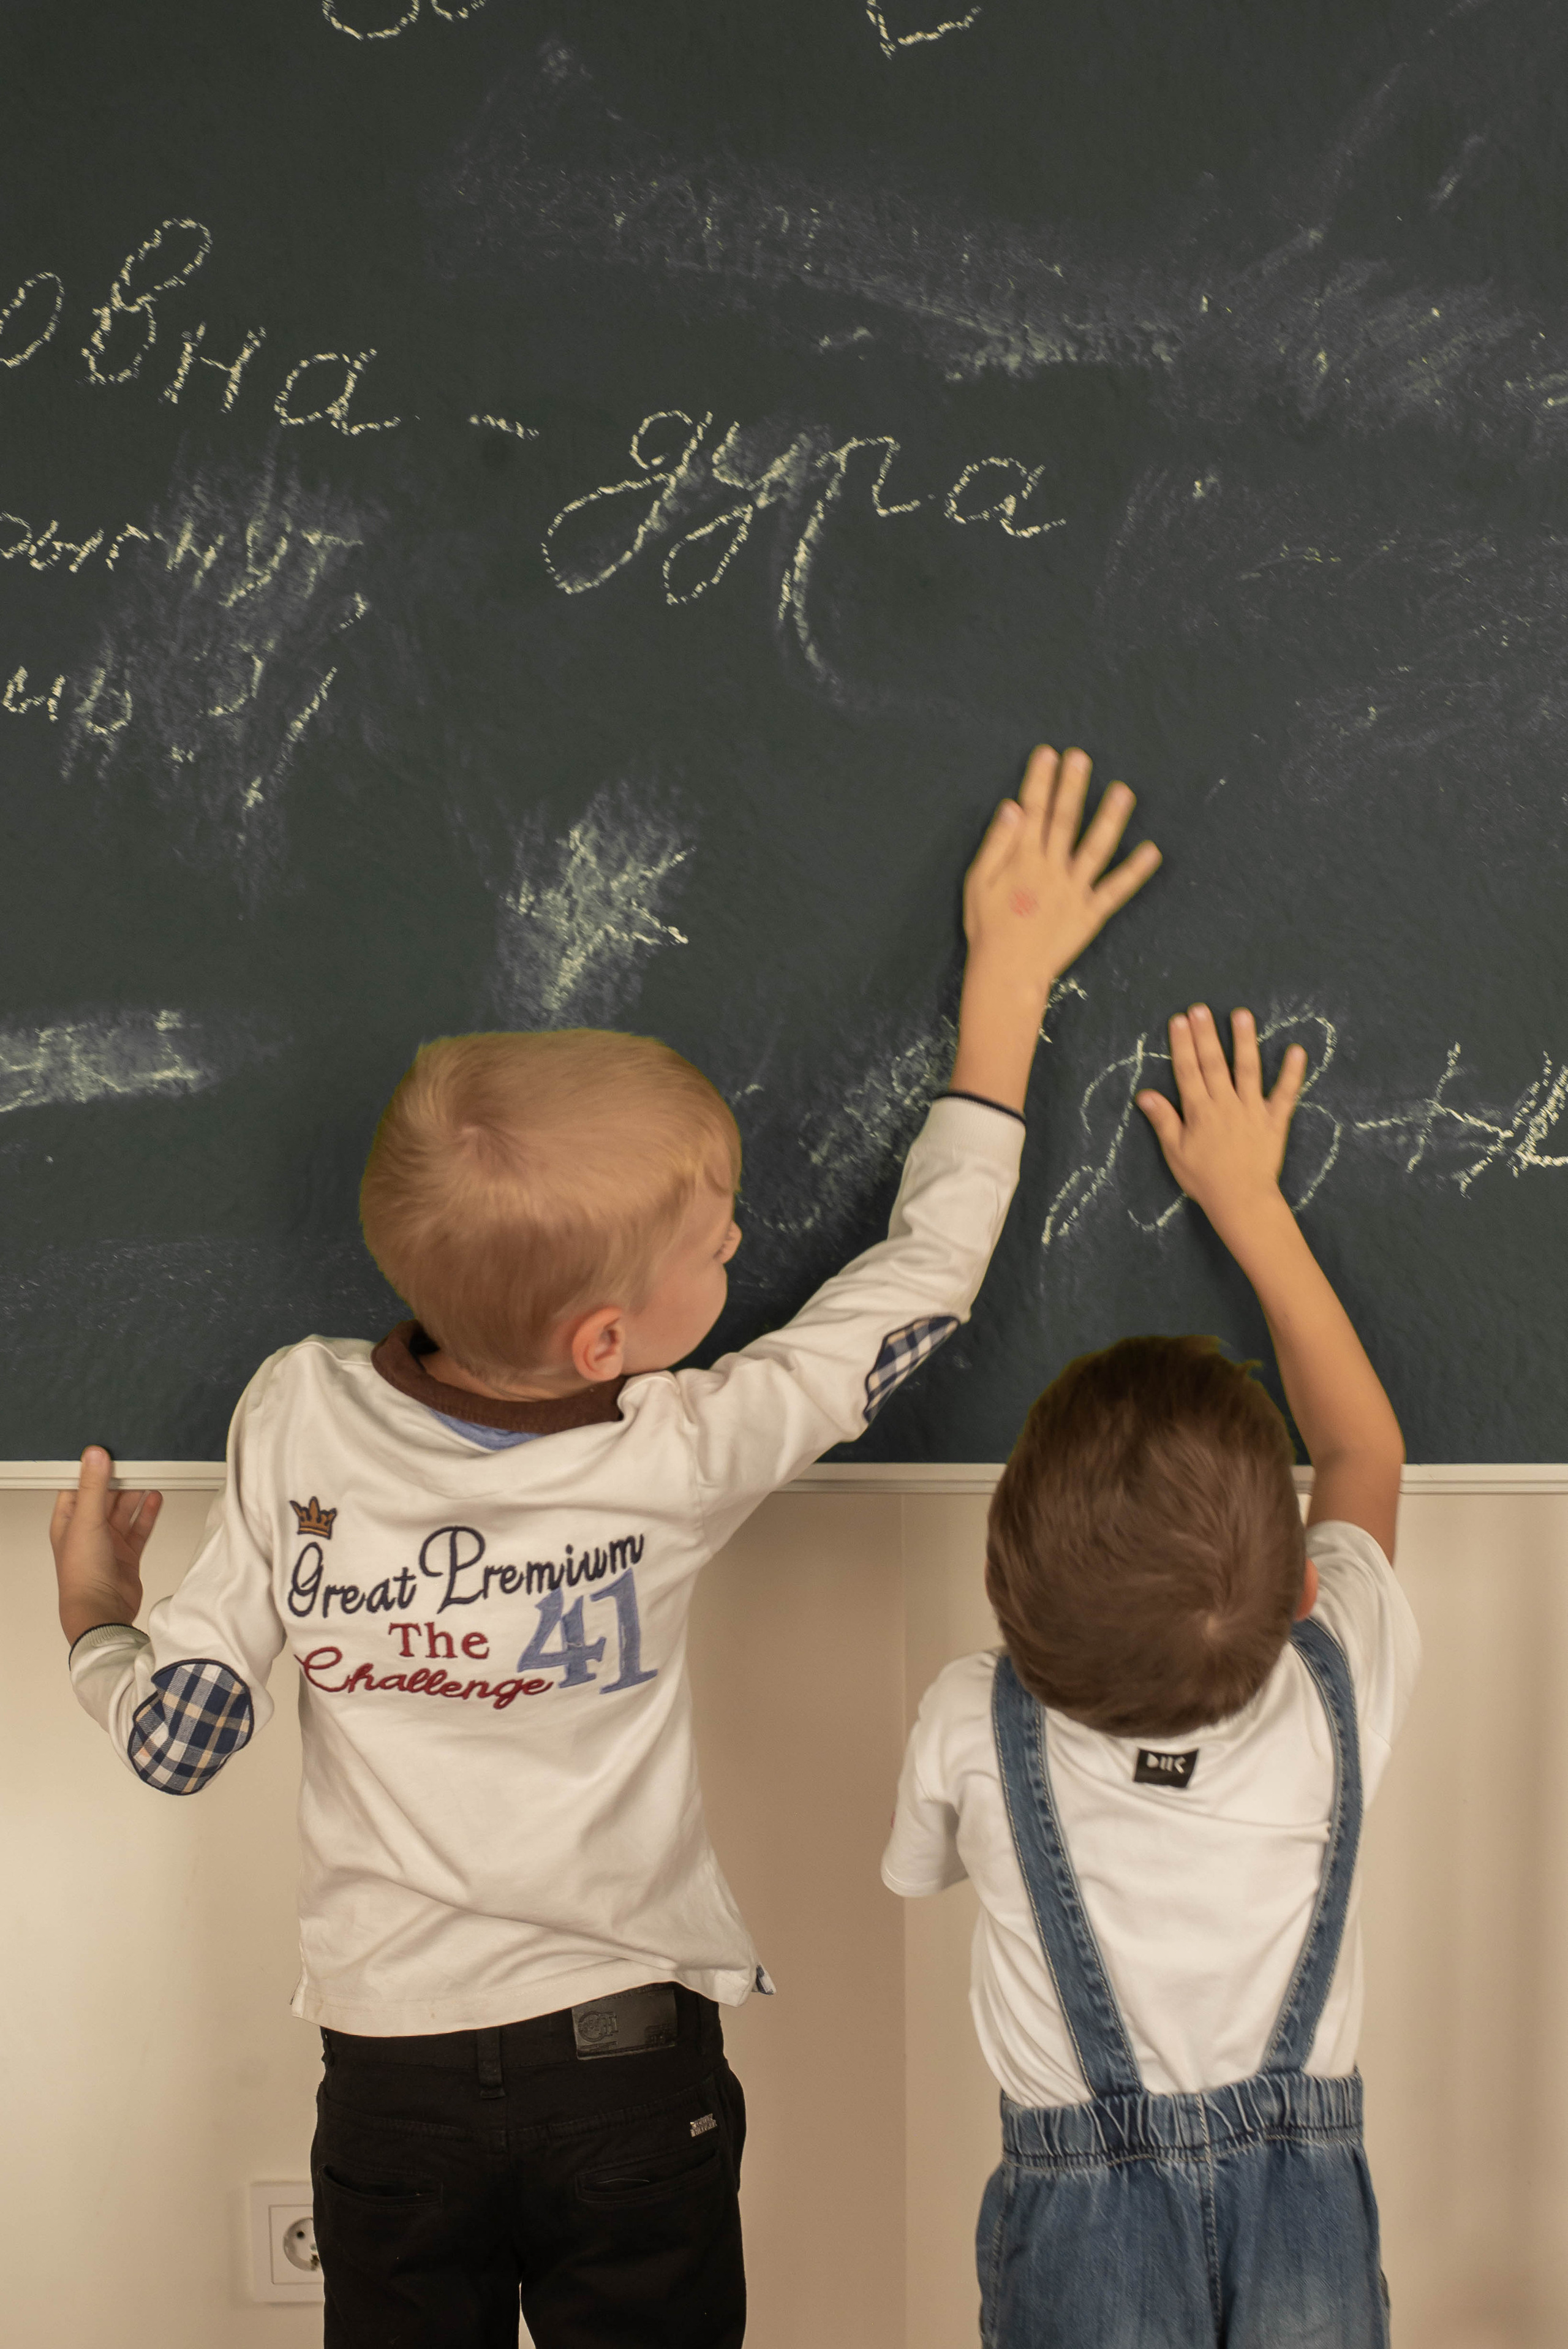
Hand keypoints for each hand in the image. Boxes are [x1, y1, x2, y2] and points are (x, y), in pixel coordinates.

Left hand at [50, 1446, 161, 1645]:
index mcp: (68, 1521)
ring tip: (150, 1475)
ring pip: (124, 1511)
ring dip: (136, 1495)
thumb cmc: (83, 1574)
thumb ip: (93, 1486)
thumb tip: (94, 1455)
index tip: (109, 1451)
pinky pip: (139, 1528)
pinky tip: (156, 1499)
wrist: (102, 1611)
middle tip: (137, 1461)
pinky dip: (148, 1514)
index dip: (93, 1469)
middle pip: (105, 1496)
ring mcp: (108, 1543)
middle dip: (120, 1480)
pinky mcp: (127, 1554)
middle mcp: (87, 1530)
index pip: (79, 1486)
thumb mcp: (87, 1521)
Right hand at [963, 745, 1159, 997]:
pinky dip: (1135, 872)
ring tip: (1124, 791)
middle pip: (1064, 820)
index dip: (1040, 781)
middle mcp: (1052, 869)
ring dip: (1110, 818)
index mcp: (1023, 860)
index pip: (1032, 811)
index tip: (1048, 754)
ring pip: (1096, 848)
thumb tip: (1011, 808)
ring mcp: (1074, 890)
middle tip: (1081, 757)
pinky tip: (1152, 852)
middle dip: (1072, 786)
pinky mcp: (1090, 913)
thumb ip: (996, 845)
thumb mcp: (978, 883)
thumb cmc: (987, 929)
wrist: (1007, 973)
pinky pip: (1116, 890)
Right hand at [1135, 1005, 1306, 1241]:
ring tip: (1242, 1014)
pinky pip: (1285, 1094)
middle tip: (1201, 1008)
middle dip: (1206, 1034)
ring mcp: (1252, 1110)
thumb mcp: (1175, 1153)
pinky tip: (1297, 1050)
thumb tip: (1145, 1094)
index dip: (1182, 1045)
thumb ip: (1163, 1121)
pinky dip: (1292, 1073)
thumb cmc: (1204, 1179)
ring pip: (1248, 1070)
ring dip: (1245, 1041)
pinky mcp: (1274, 1120)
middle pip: (1213, 1063)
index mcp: (1199, 1112)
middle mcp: (1225, 1104)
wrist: (1241, 1201)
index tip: (1179, 1021)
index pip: (1187, 1071)